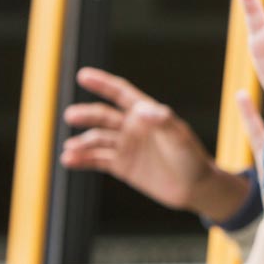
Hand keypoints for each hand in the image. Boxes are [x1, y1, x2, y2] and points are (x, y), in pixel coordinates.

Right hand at [61, 67, 246, 220]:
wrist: (195, 188)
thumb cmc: (191, 158)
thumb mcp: (179, 138)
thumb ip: (162, 122)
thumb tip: (141, 109)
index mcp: (146, 114)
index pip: (121, 94)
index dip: (103, 83)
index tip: (83, 75)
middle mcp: (132, 128)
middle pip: (103, 117)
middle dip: (86, 115)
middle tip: (71, 115)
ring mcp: (125, 147)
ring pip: (97, 140)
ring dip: (81, 143)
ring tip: (70, 148)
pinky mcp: (122, 166)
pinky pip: (97, 160)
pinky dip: (82, 160)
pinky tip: (68, 160)